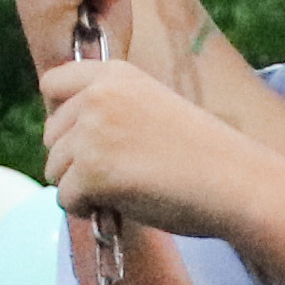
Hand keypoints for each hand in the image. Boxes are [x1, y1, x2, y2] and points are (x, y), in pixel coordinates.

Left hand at [41, 50, 284, 241]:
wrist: (234, 183)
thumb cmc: (201, 154)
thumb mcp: (151, 108)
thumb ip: (109, 110)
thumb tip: (61, 136)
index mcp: (115, 74)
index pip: (53, 83)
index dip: (61, 114)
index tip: (83, 136)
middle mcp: (98, 96)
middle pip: (50, 134)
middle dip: (73, 159)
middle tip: (118, 172)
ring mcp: (91, 133)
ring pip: (54, 169)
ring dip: (81, 186)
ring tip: (126, 188)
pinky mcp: (91, 172)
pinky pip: (65, 198)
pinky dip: (87, 209)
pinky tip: (121, 205)